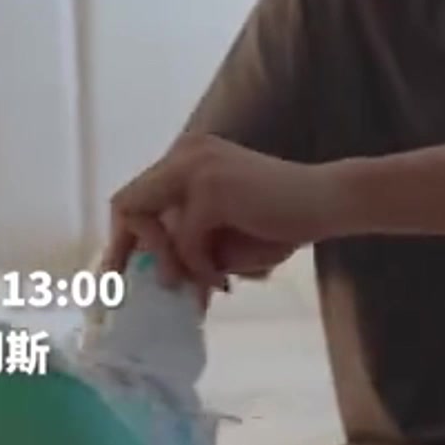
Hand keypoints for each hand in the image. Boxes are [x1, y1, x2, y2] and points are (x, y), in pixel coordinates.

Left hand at [105, 134, 343, 290]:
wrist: (328, 201)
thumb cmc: (284, 218)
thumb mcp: (224, 232)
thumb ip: (189, 245)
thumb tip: (156, 280)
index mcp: (188, 157)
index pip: (136, 196)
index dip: (122, 238)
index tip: (116, 276)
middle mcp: (186, 153)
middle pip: (126, 203)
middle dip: (122, 251)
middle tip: (122, 291)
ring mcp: (196, 167)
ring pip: (151, 227)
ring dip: (172, 265)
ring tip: (199, 290)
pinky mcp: (211, 190)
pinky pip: (185, 244)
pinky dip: (202, 269)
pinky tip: (225, 279)